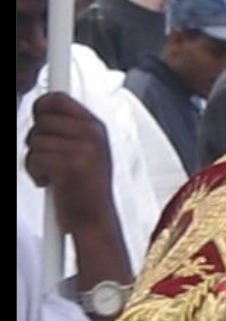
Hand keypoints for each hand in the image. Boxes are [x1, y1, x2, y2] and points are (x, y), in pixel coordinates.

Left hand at [24, 92, 117, 233]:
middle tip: (46, 158)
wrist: (94, 221)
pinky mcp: (70, 166)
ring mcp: (83, 150)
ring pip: (35, 141)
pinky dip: (35, 173)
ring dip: (34, 161)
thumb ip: (69, 130)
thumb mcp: (88, 152)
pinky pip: (34, 159)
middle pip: (42, 121)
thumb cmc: (86, 190)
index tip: (38, 118)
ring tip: (49, 174)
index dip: (41, 106)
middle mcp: (92, 136)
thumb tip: (43, 113)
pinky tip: (48, 183)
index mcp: (96, 128)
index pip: (59, 99)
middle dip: (35, 140)